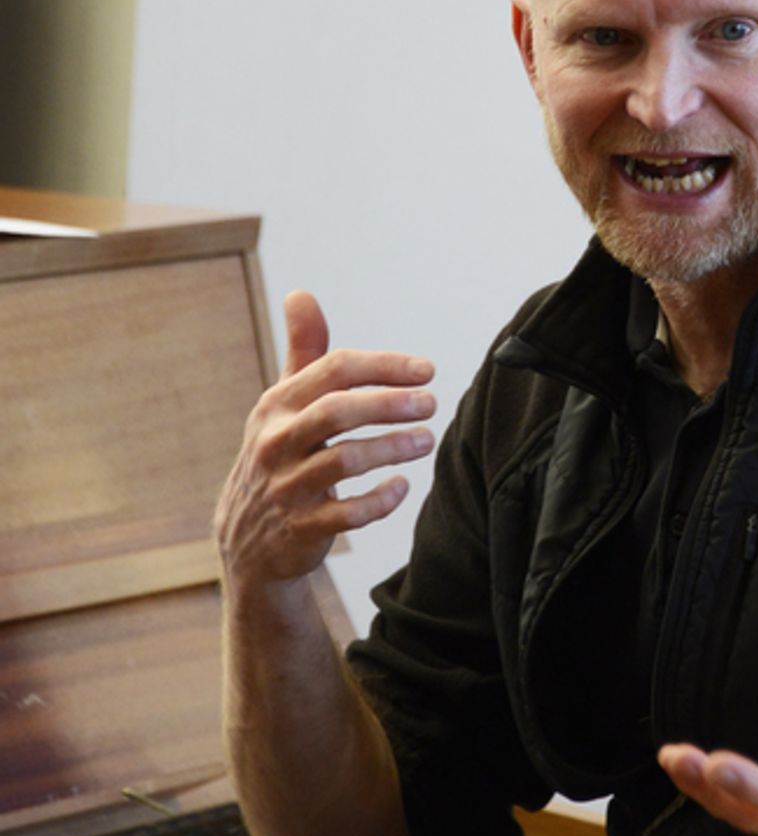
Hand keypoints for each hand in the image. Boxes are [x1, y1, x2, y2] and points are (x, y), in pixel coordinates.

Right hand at [215, 290, 436, 583]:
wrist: (248, 540)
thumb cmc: (280, 455)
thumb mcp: (284, 406)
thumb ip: (305, 354)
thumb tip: (301, 294)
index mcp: (278, 405)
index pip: (333, 371)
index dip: (383, 366)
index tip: (426, 370)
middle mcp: (277, 442)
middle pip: (336, 412)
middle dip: (388, 403)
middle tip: (431, 403)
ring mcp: (287, 487)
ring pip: (342, 461)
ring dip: (391, 447)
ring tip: (427, 439)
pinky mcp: (302, 529)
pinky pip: (346, 514)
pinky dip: (379, 500)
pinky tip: (403, 485)